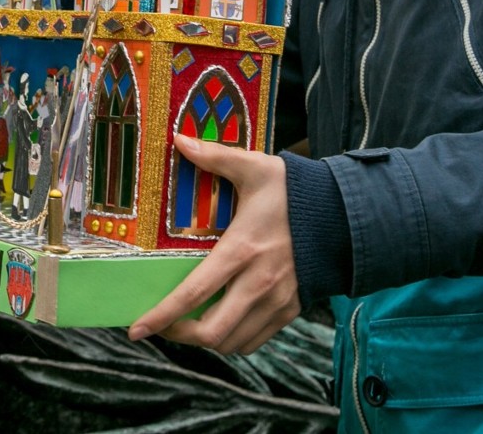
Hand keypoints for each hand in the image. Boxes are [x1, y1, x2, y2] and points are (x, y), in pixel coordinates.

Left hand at [128, 134, 300, 353]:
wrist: (345, 215)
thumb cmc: (295, 191)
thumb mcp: (254, 167)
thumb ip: (215, 156)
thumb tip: (179, 140)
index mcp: (242, 249)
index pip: (195, 292)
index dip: (162, 315)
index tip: (137, 328)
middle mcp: (258, 283)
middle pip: (212, 331)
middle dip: (179, 334)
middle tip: (161, 324)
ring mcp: (276, 302)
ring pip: (233, 343)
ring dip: (206, 340)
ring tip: (187, 323)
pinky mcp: (290, 310)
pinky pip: (255, 341)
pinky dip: (233, 340)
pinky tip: (220, 322)